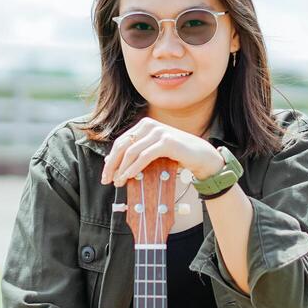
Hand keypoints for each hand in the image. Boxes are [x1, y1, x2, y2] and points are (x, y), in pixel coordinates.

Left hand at [100, 117, 224, 186]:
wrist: (201, 156)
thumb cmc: (177, 155)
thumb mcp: (154, 151)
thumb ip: (137, 153)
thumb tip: (112, 162)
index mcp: (144, 125)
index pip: (121, 142)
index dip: (111, 159)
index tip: (106, 174)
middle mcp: (149, 125)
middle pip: (123, 145)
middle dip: (112, 164)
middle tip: (107, 180)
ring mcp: (158, 132)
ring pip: (132, 151)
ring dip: (122, 169)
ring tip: (118, 182)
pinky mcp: (166, 141)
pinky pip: (145, 156)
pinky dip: (134, 167)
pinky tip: (129, 176)